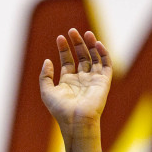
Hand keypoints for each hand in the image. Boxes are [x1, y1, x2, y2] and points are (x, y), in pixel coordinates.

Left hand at [39, 28, 111, 151]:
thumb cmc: (61, 110)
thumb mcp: (46, 91)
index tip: (60, 38)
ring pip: (94, 58)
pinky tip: (97, 44)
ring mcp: (93, 80)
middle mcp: (81, 79)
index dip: (64, 49)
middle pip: (81, 56)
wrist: (76, 121)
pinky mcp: (103, 82)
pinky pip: (106, 64)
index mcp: (68, 81)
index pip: (67, 60)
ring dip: (91, 45)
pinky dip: (103, 53)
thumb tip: (47, 60)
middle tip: (72, 31)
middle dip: (77, 43)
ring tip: (86, 33)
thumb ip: (45, 76)